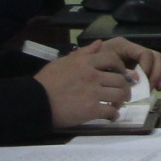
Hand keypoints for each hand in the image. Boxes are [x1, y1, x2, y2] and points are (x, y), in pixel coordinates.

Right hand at [35, 38, 154, 126]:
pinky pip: (110, 112)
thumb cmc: (46, 81)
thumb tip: (99, 43)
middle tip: (124, 92)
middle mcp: (93, 75)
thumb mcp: (63, 61)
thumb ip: (83, 53)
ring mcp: (93, 93)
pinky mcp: (91, 110)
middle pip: (120, 79)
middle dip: (125, 86)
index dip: (121, 66)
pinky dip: (113, 115)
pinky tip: (111, 117)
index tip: (121, 73)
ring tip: (119, 104)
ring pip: (118, 95)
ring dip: (121, 100)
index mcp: (86, 62)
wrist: (36, 101)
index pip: (112, 58)